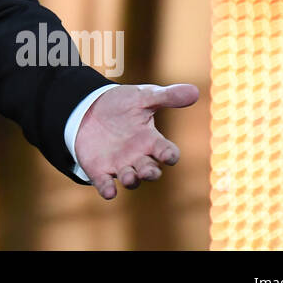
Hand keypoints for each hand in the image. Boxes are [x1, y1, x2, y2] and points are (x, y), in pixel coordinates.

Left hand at [75, 83, 198, 199]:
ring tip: (129, 177)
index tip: (168, 156)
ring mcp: (120, 165)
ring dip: (132, 180)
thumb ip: (167, 96)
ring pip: (131, 179)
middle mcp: (138, 156)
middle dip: (151, 172)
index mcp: (151, 140)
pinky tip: (110, 191)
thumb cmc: (121, 103)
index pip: (166, 152)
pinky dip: (108, 190)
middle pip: (150, 170)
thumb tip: (195, 90)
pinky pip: (105, 184)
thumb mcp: (143, 96)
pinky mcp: (99, 170)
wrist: (88, 107)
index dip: (169, 155)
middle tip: (148, 171)